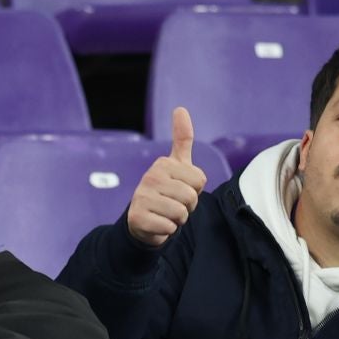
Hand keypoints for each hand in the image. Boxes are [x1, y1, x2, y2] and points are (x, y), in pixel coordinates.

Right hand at [126, 107, 205, 247]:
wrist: (143, 222)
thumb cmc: (166, 192)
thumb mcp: (176, 165)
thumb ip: (182, 138)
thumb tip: (181, 108)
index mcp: (163, 163)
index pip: (200, 180)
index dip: (196, 190)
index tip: (181, 189)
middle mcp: (150, 177)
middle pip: (191, 197)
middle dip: (187, 207)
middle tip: (173, 205)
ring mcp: (142, 196)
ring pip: (181, 214)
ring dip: (178, 220)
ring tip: (165, 214)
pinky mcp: (138, 217)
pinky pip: (169, 227)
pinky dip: (167, 231)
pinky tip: (157, 224)